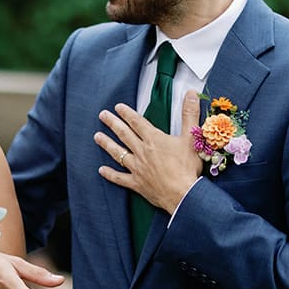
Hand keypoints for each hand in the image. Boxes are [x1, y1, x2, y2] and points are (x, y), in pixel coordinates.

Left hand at [95, 90, 203, 211]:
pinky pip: (119, 178)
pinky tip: (101, 170)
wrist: (183, 194)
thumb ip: (189, 114)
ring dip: (107, 144)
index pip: (137, 122)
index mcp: (154, 140)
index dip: (127, 113)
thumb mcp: (191, 137)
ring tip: (97, 136)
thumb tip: (191, 94)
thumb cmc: (187, 168)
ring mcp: (137, 168)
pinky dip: (110, 174)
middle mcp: (142, 152)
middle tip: (102, 115)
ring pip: (118, 153)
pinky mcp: (137, 183)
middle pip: (124, 134)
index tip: (117, 106)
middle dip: (112, 123)